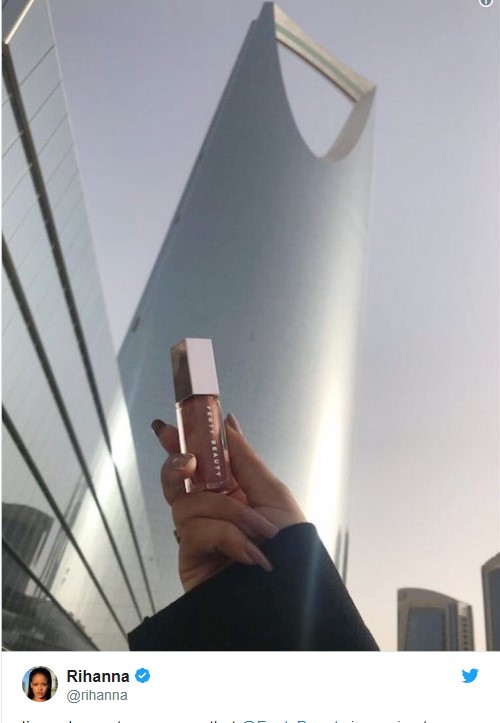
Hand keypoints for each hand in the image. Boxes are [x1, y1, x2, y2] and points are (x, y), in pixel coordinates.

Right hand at [152, 414, 305, 591]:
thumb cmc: (291, 545)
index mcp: (231, 490)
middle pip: (175, 480)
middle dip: (176, 466)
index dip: (182, 442)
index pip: (200, 461)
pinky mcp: (191, 558)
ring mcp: (198, 534)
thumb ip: (243, 457)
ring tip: (257, 531)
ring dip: (227, 513)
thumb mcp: (272, 493)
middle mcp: (211, 509)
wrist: (292, 594)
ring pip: (187, 503)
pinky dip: (225, 536)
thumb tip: (227, 421)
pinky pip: (194, 531)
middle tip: (187, 463)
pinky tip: (247, 552)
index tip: (168, 425)